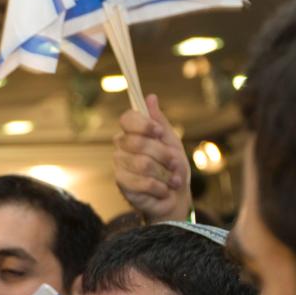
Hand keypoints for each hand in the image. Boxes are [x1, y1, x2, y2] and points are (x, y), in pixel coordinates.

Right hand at [112, 94, 192, 222]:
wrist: (176, 197)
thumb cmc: (173, 169)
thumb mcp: (172, 142)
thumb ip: (160, 121)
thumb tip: (150, 97)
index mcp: (133, 133)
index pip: (127, 119)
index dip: (144, 125)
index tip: (160, 132)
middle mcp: (122, 147)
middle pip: (138, 143)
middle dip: (163, 155)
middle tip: (174, 164)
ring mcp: (120, 165)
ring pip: (142, 164)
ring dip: (164, 174)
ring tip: (173, 180)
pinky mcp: (122, 184)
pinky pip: (141, 182)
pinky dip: (159, 187)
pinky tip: (164, 190)